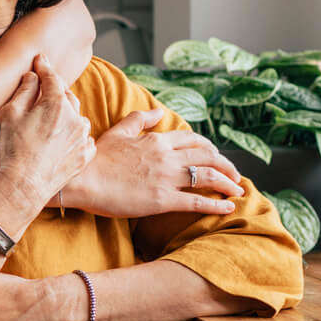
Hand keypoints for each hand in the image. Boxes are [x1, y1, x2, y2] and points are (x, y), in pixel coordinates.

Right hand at [0, 57, 93, 213]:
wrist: (23, 185)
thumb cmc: (13, 149)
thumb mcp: (11, 113)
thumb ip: (25, 90)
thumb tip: (33, 77)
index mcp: (56, 103)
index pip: (51, 77)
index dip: (44, 66)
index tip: (40, 59)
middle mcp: (75, 117)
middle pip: (66, 96)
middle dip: (54, 91)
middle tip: (43, 91)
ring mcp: (82, 137)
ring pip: (77, 117)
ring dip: (66, 115)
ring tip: (51, 120)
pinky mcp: (85, 156)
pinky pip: (84, 139)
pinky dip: (75, 136)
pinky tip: (63, 140)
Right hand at [61, 109, 244, 216]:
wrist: (82, 181)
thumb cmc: (96, 158)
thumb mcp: (119, 131)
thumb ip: (139, 120)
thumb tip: (157, 112)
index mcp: (157, 140)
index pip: (194, 140)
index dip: (210, 149)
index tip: (217, 157)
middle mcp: (167, 156)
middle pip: (208, 157)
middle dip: (226, 166)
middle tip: (235, 176)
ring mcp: (166, 178)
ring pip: (208, 176)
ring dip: (228, 184)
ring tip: (238, 191)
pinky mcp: (163, 200)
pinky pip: (197, 201)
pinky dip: (216, 204)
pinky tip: (228, 208)